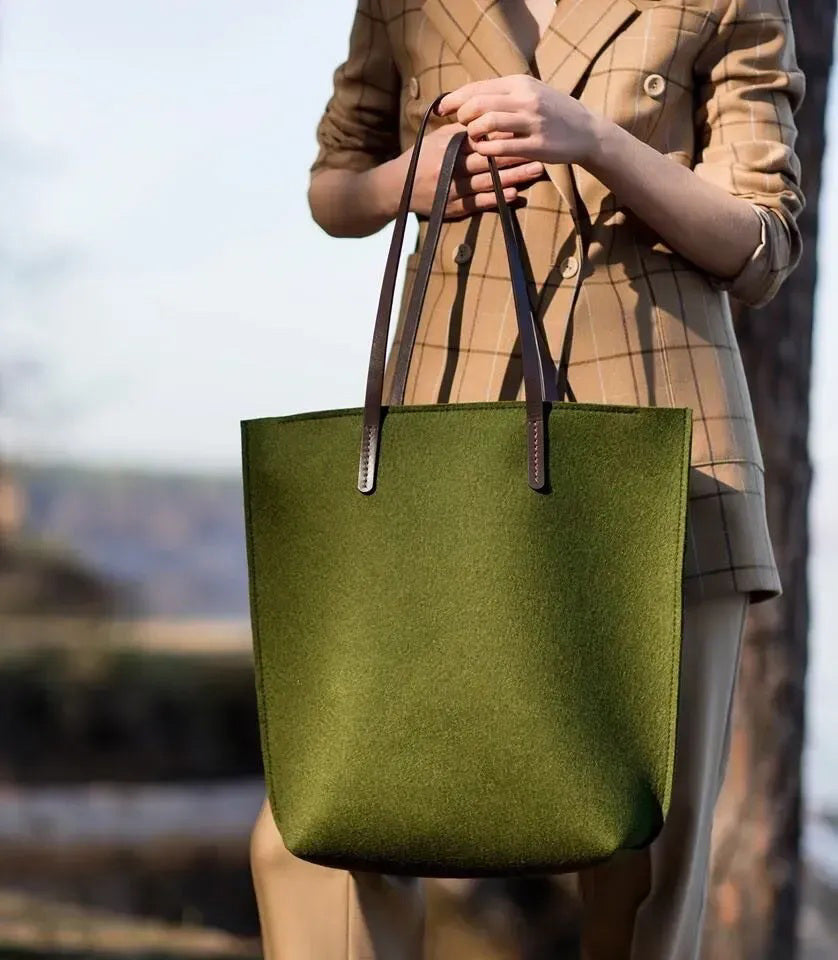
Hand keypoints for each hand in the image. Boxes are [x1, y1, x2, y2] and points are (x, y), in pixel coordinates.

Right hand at [394, 121, 545, 218]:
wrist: (396, 188)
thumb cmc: (420, 159)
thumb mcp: (437, 139)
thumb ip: (460, 130)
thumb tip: (486, 112)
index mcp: (449, 148)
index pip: (481, 139)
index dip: (503, 135)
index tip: (524, 129)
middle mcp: (451, 168)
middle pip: (489, 160)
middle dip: (515, 155)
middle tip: (540, 149)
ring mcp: (454, 190)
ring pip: (488, 182)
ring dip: (514, 177)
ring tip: (536, 171)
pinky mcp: (454, 208)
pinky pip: (479, 203)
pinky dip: (498, 199)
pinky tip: (515, 196)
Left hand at [436, 75, 601, 166]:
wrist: (587, 131)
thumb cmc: (553, 113)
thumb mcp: (531, 93)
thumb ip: (504, 94)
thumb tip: (469, 97)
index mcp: (521, 83)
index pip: (478, 87)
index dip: (455, 98)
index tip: (442, 108)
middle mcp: (526, 99)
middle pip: (478, 103)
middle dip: (462, 115)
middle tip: (460, 125)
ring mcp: (532, 123)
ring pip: (488, 123)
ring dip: (473, 133)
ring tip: (472, 138)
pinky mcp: (537, 146)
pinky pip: (502, 148)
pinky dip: (486, 150)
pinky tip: (484, 152)